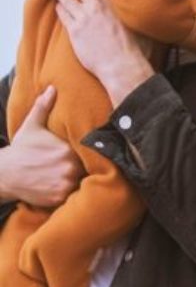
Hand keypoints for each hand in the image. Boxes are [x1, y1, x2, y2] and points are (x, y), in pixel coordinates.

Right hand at [0, 86, 82, 206]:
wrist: (4, 173)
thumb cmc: (21, 149)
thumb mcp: (32, 126)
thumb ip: (44, 107)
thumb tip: (52, 88)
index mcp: (67, 149)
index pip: (91, 152)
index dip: (93, 154)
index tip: (95, 153)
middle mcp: (69, 167)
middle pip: (90, 168)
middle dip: (89, 167)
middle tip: (87, 166)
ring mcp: (65, 184)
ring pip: (83, 182)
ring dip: (82, 180)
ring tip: (78, 177)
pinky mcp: (59, 197)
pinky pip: (74, 196)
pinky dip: (72, 192)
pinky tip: (66, 186)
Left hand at [53, 0, 153, 105]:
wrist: (122, 67)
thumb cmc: (134, 50)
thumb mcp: (140, 27)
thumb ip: (137, 16)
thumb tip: (147, 12)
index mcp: (113, 3)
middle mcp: (96, 7)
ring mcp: (83, 18)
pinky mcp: (74, 30)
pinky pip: (62, 13)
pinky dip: (60, 8)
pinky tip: (59, 7)